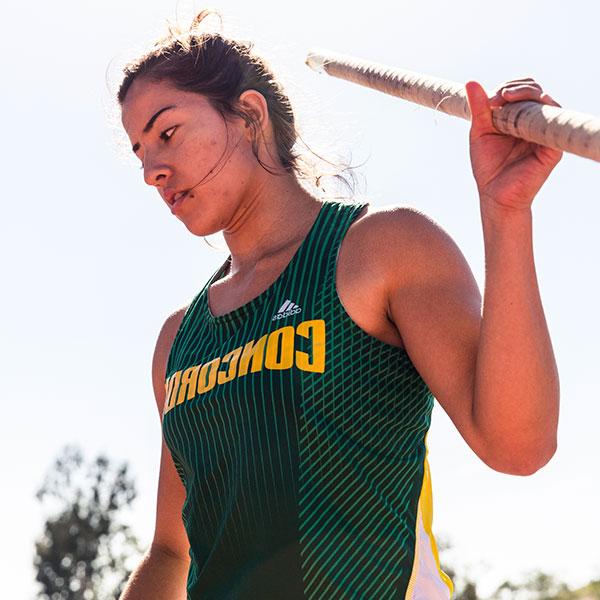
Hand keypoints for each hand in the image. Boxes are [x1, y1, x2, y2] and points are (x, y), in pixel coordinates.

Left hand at [464, 78, 562, 214]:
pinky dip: (542, 110)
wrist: (495, 195)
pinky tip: (525, 111)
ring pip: (545, 101)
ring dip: (526, 94)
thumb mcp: (480, 133)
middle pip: (534, 90)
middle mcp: (534, 121)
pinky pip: (554, 121)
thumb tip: (471, 82)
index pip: (520, 90)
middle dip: (517, 88)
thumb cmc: (488, 166)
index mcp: (518, 117)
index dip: (508, 87)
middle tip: (499, 97)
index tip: (490, 98)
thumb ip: (479, 109)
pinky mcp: (553, 146)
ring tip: (507, 99)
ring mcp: (545, 132)